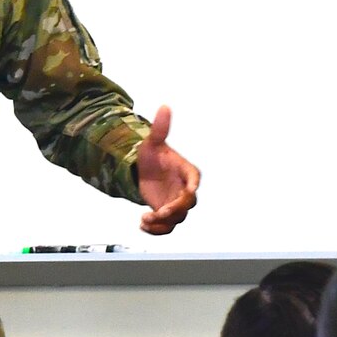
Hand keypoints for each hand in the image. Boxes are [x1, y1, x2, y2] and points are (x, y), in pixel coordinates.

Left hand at [135, 104, 200, 235]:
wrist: (144, 173)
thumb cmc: (153, 157)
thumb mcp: (152, 143)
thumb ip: (160, 129)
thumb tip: (165, 106)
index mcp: (187, 172)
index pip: (194, 179)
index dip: (192, 186)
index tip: (189, 191)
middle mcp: (185, 190)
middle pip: (187, 204)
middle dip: (175, 209)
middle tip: (158, 211)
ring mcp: (177, 204)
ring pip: (177, 219)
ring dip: (163, 223)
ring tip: (145, 219)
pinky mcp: (167, 214)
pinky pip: (167, 227)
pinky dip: (157, 230)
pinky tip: (142, 225)